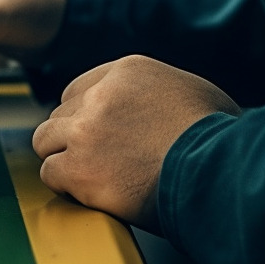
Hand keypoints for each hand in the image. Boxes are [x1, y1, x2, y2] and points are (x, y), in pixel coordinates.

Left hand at [31, 55, 239, 230]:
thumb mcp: (194, 91)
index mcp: (127, 72)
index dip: (84, 114)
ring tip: (86, 175)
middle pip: (61, 114)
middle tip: (92, 158)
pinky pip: (50, 173)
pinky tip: (86, 192)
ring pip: (46, 141)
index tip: (92, 132)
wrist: (217, 170)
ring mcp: (85, 131)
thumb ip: (162, 91)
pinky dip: (64, 186)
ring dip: (62, 158)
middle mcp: (99, 96)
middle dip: (72, 137)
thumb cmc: (218, 138)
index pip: (80, 88)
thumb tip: (164, 105)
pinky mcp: (79, 168)